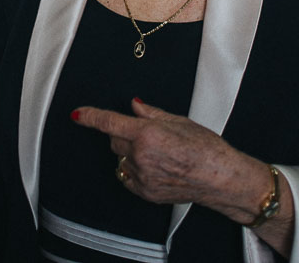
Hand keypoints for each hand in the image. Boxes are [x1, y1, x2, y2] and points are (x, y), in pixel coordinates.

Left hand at [73, 99, 294, 254]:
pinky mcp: (145, 192)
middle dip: (124, 134)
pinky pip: (128, 177)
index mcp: (147, 134)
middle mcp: (141, 156)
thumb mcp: (179, 121)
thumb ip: (151, 113)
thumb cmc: (207, 149)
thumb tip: (135, 106)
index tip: (78, 113)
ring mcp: (142, 176)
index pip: (109, 122)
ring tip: (158, 153)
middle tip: (147, 134)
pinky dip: (135, 170)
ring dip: (130, 153)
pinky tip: (156, 167)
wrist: (220, 177)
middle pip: (114, 140)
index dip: (90, 116)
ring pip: (121, 159)